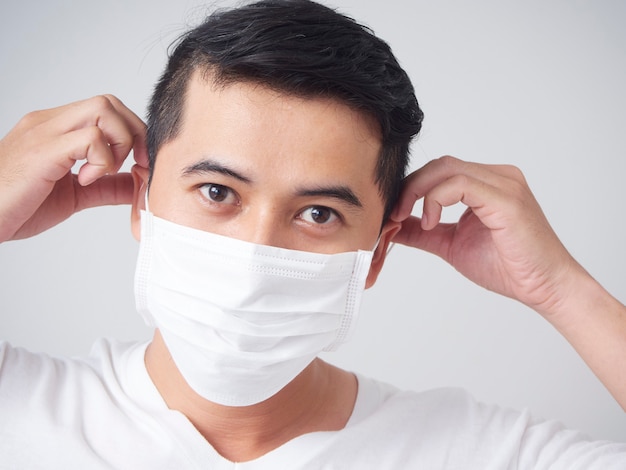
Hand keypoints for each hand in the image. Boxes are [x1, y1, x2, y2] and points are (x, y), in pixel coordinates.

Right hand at [0, 95, 147, 241]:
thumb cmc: (16, 207)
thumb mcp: (75, 195)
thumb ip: (107, 186)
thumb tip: (137, 183)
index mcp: (56, 130)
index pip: (106, 109)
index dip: (132, 132)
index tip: (139, 162)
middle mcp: (49, 123)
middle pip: (109, 102)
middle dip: (133, 132)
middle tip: (134, 164)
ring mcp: (44, 133)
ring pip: (103, 110)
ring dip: (119, 143)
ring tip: (103, 172)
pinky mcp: (42, 150)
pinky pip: (90, 138)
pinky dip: (101, 160)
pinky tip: (85, 179)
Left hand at [391, 156, 582, 317]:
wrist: (545, 287)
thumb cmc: (508, 267)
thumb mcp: (450, 245)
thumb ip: (422, 233)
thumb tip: (392, 226)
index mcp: (487, 184)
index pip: (440, 170)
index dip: (411, 187)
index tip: (393, 213)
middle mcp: (498, 177)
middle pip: (440, 164)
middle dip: (410, 187)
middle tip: (394, 214)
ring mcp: (504, 184)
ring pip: (447, 168)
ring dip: (418, 191)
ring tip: (407, 218)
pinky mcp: (506, 199)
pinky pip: (461, 184)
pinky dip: (436, 199)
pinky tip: (430, 222)